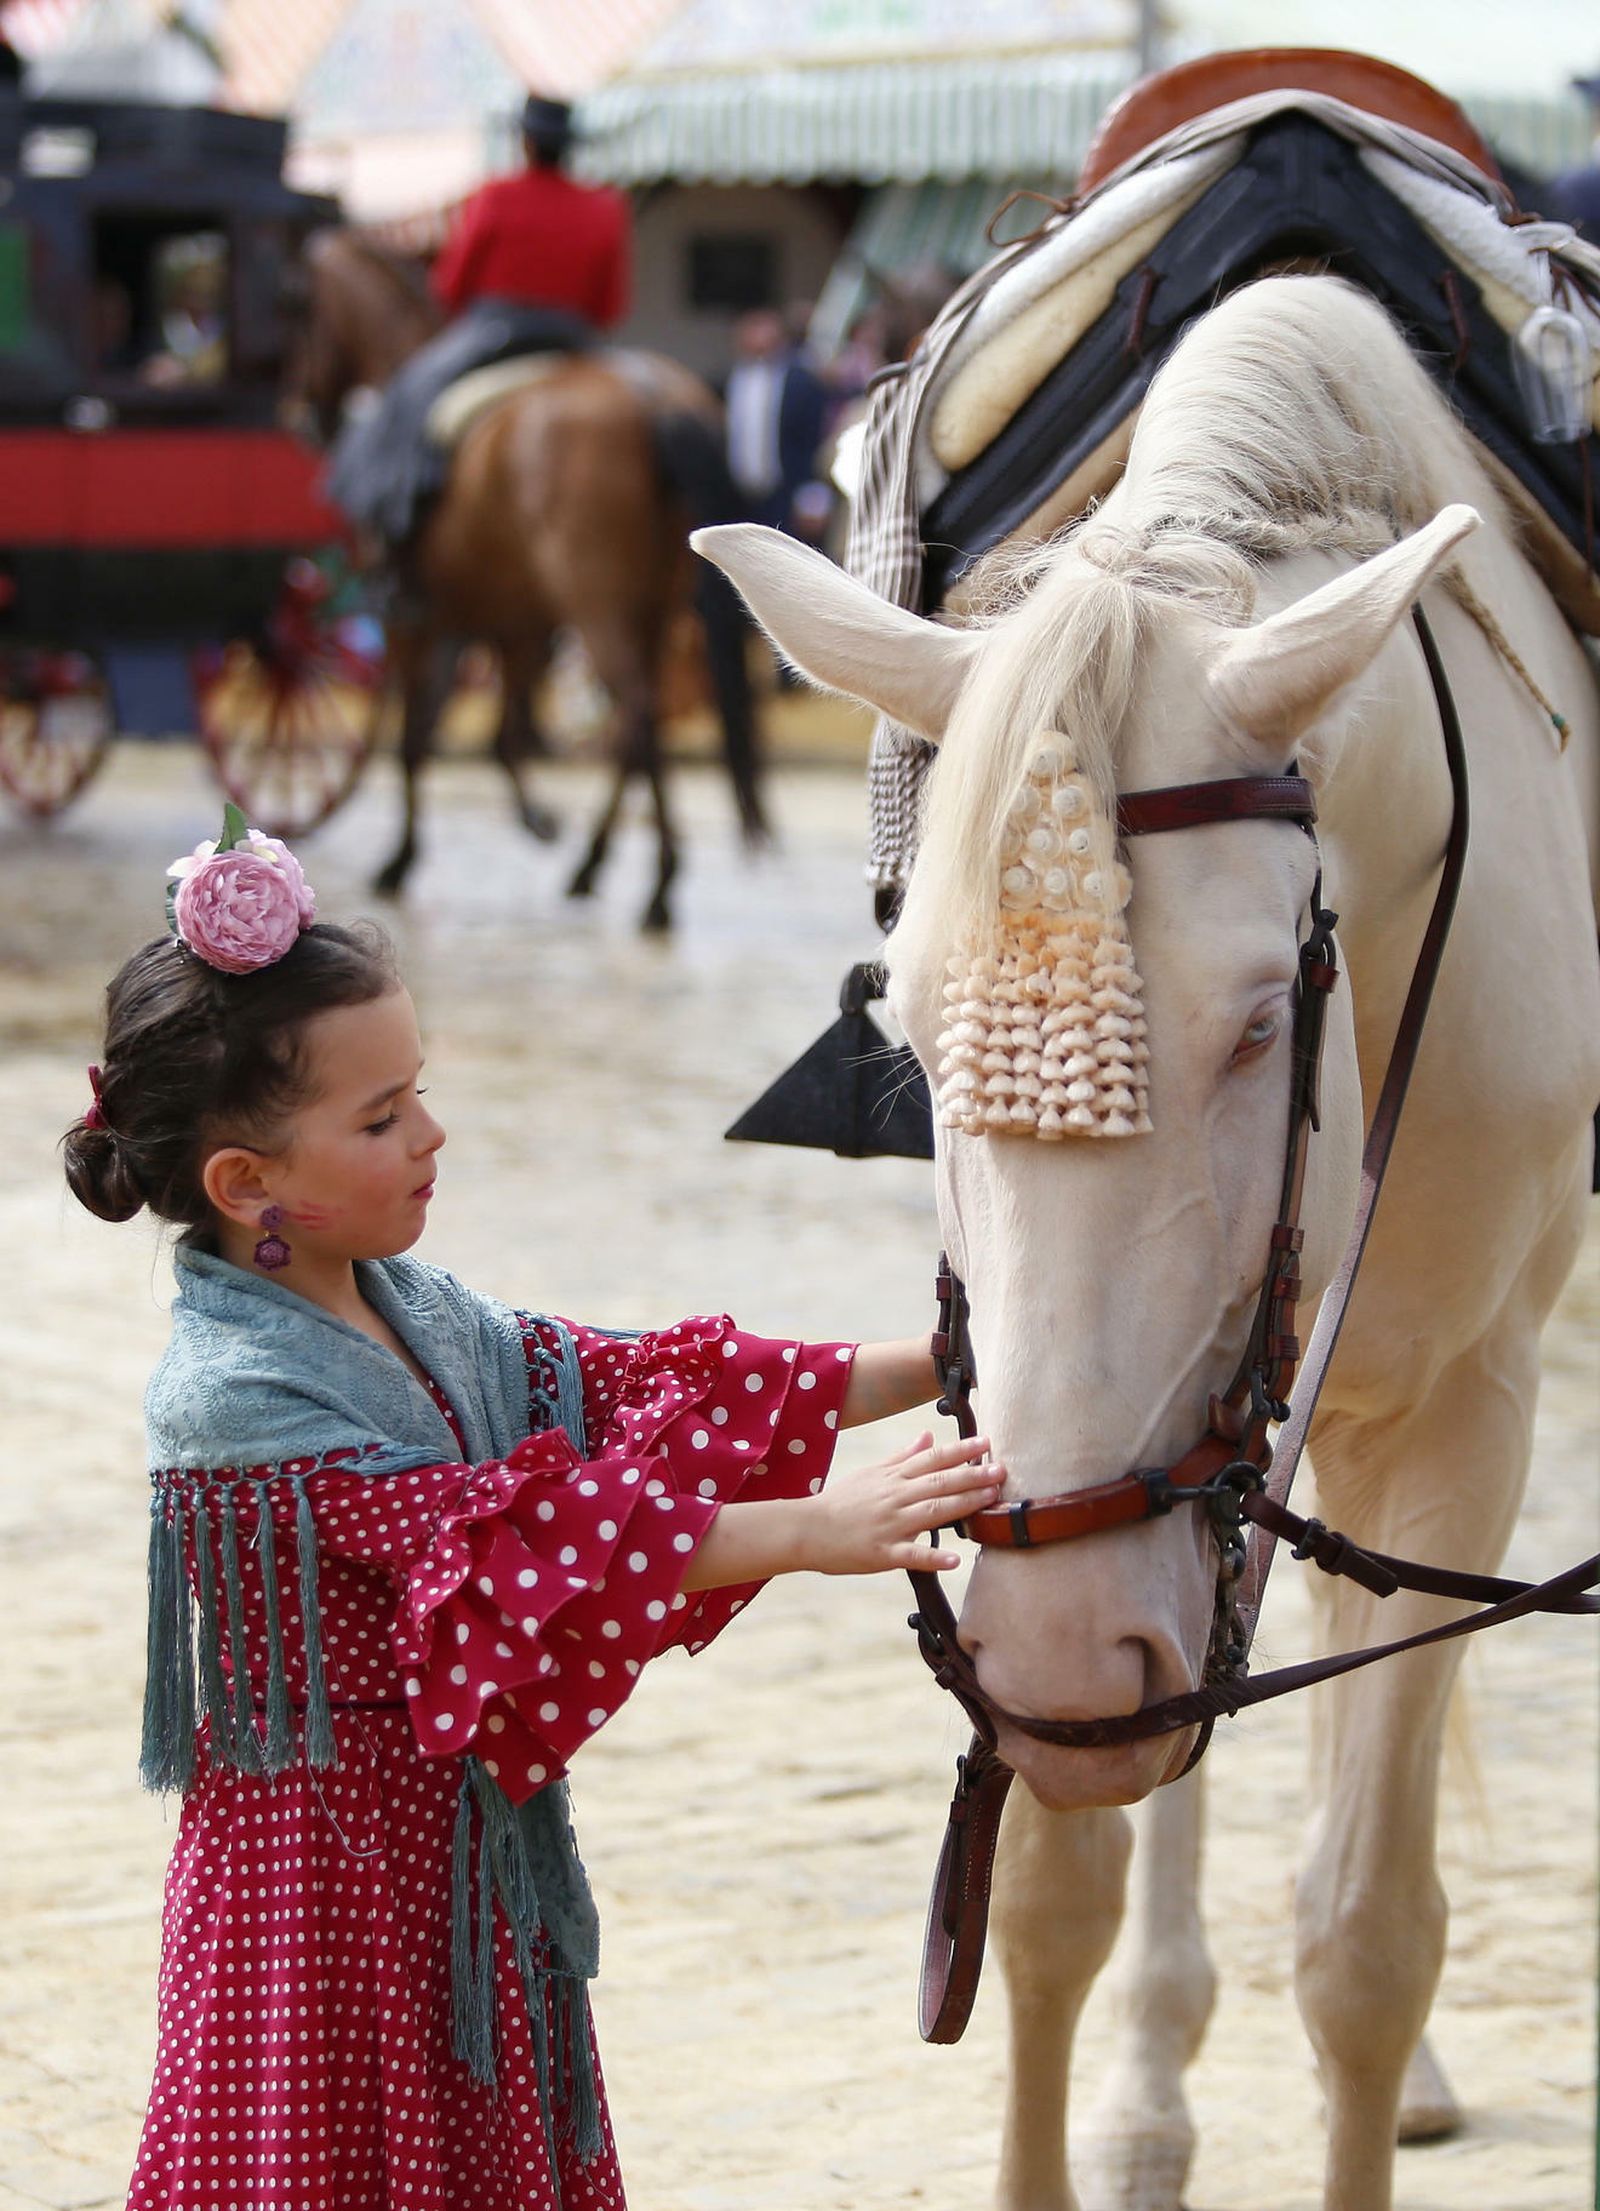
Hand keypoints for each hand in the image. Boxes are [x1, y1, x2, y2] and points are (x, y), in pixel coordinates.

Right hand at [806, 1431, 1002, 1574]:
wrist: (807, 1529)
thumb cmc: (840, 1502)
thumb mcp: (871, 1473)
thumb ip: (903, 1456)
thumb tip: (928, 1436)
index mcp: (893, 1478)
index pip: (932, 1459)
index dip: (960, 1451)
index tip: (986, 1443)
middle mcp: (895, 1497)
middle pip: (938, 1483)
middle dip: (972, 1476)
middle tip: (1002, 1470)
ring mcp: (890, 1525)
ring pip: (931, 1513)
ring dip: (963, 1505)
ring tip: (990, 1500)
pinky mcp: (883, 1553)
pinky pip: (911, 1555)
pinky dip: (933, 1556)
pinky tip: (956, 1559)